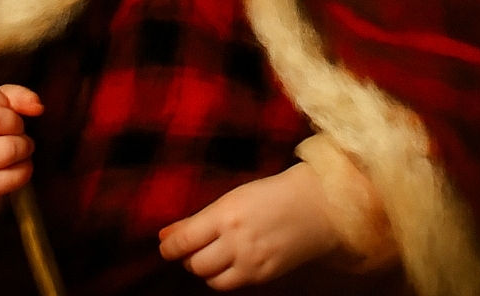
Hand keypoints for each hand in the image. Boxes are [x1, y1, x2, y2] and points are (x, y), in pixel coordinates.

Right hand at [0, 82, 42, 217]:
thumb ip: (17, 96)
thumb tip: (37, 107)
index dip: (6, 103)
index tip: (1, 111)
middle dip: (17, 124)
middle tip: (15, 131)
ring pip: (8, 150)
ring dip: (24, 147)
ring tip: (18, 147)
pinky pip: (11, 178)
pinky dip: (24, 170)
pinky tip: (16, 165)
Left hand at [158, 163, 340, 289]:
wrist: (315, 207)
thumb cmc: (270, 195)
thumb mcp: (232, 198)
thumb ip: (198, 219)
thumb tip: (165, 234)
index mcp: (226, 214)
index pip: (184, 240)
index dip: (169, 247)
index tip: (164, 246)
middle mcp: (237, 241)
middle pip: (195, 264)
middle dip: (188, 257)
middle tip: (190, 247)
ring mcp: (251, 262)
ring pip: (211, 279)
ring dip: (204, 269)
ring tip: (210, 254)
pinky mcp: (263, 277)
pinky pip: (231, 284)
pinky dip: (223, 276)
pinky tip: (229, 261)